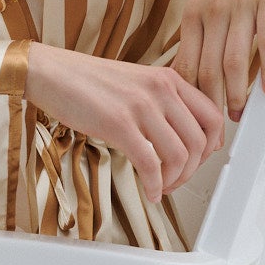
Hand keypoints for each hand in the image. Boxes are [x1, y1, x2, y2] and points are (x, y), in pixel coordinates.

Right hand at [21, 44, 224, 203]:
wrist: (52, 72)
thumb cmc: (88, 81)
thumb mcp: (137, 81)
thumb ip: (162, 101)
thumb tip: (179, 133)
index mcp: (168, 79)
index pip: (212, 116)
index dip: (212, 145)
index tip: (201, 160)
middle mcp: (161, 90)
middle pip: (200, 141)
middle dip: (193, 170)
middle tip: (178, 180)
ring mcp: (141, 106)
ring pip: (180, 155)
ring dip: (174, 181)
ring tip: (162, 187)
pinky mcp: (120, 124)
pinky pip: (151, 164)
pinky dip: (155, 185)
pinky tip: (150, 191)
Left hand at [174, 0, 264, 119]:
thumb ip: (202, 28)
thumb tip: (196, 65)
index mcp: (194, 14)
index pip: (186, 66)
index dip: (189, 100)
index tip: (194, 120)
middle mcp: (213, 11)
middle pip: (208, 70)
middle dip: (211, 106)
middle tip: (217, 130)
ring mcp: (240, 5)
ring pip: (234, 61)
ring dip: (238, 94)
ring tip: (241, 114)